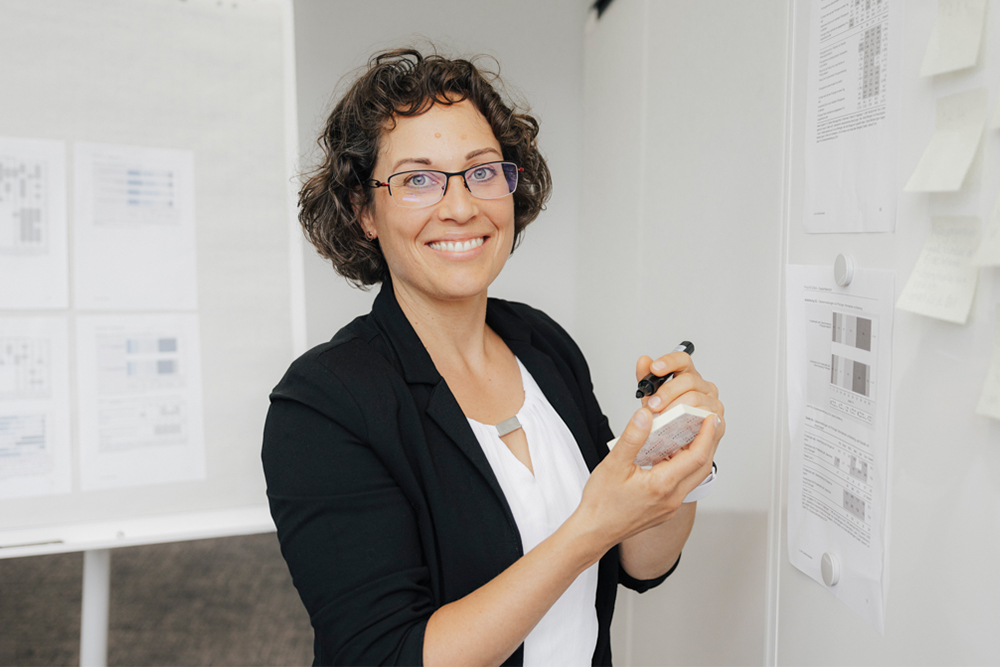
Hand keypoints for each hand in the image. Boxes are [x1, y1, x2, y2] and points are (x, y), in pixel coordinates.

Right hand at [575, 404, 721, 549]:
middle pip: (702, 468)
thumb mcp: (613, 464)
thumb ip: (633, 437)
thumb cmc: (602, 503)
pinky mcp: (665, 509)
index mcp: (662, 485)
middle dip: (708, 443)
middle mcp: (671, 498)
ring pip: (693, 477)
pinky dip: (683, 468)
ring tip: (690, 436)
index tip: (709, 419)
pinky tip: (671, 457)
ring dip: (696, 456)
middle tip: (707, 423)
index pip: (696, 457)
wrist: (594, 532)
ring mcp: (670, 506)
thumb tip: (646, 415)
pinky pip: (682, 486)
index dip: (706, 435)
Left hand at [636, 351, 724, 427]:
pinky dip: (689, 419)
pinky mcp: (718, 419)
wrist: (674, 445)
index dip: (669, 362)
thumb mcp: (651, 399)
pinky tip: (676, 425)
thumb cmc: (666, 419)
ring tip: (660, 418)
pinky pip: (705, 415)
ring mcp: (713, 402)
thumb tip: (643, 361)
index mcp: (688, 376)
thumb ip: (647, 379)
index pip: (682, 360)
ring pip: (695, 398)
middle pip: (688, 380)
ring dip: (675, 408)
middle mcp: (703, 387)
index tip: (655, 368)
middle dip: (667, 392)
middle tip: (653, 404)